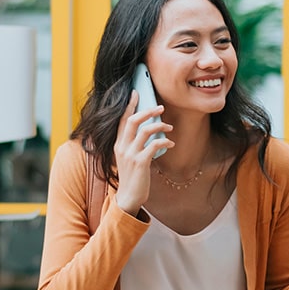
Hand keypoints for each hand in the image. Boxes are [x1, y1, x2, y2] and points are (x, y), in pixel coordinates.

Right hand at [114, 91, 173, 215]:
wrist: (128, 197)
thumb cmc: (132, 177)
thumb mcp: (128, 158)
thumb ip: (134, 144)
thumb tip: (150, 130)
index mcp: (118, 144)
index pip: (122, 119)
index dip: (129, 105)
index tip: (136, 92)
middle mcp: (121, 147)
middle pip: (133, 121)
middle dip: (148, 110)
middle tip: (161, 107)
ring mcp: (130, 154)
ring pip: (145, 131)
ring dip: (160, 125)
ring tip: (169, 127)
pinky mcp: (140, 163)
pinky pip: (154, 145)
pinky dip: (164, 141)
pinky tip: (170, 143)